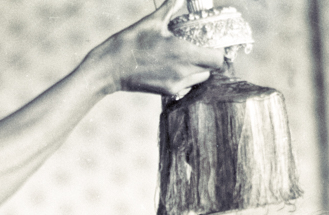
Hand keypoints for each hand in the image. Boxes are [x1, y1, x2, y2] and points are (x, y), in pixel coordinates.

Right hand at [93, 0, 224, 97]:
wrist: (110, 68)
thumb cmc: (130, 43)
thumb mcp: (152, 21)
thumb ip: (170, 7)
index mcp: (183, 52)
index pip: (217, 59)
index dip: (219, 51)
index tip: (213, 44)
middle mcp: (183, 71)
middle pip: (211, 70)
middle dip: (209, 59)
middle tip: (201, 48)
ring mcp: (176, 84)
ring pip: (200, 79)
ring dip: (199, 69)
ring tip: (187, 58)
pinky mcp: (167, 92)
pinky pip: (187, 85)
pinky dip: (186, 77)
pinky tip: (174, 67)